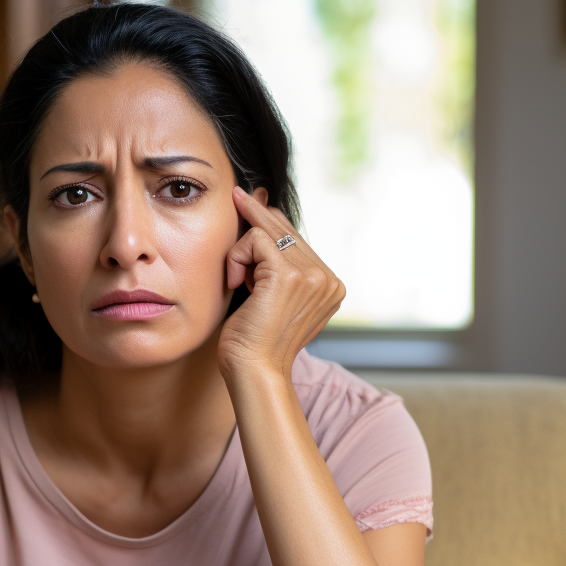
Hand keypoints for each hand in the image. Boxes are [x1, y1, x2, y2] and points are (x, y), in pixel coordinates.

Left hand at [218, 186, 344, 381]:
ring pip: (268, 231)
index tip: (249, 201)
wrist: (254, 371)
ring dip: (243, 254)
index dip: (269, 224)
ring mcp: (313, 275)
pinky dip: (237, 258)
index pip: (298, 239)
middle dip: (255, 220)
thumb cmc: (255, 342)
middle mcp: (328, 278)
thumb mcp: (271, 298)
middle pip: (286, 228)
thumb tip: (263, 207)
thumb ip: (275, 264)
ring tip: (238, 282)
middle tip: (236, 195)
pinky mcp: (289, 273)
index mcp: (330, 285)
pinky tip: (235, 283)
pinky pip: (254, 240)